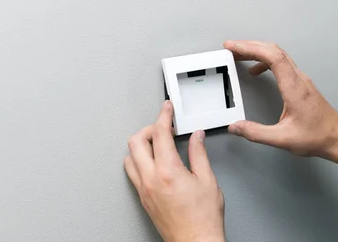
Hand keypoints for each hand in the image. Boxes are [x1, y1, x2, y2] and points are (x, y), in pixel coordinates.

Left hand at [124, 101, 224, 241]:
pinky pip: (133, 172)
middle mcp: (151, 179)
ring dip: (141, 145)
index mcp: (168, 171)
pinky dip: (139, 160)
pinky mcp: (143, 198)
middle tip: (164, 127)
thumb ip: (199, 154)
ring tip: (158, 143)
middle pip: (136, 142)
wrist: (195, 241)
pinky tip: (153, 161)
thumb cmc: (203, 218)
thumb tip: (196, 137)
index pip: (160, 134)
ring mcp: (144, 190)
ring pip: (129, 157)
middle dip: (150, 129)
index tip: (167, 109)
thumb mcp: (208, 180)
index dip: (164, 116)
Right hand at [223, 40, 337, 157]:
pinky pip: (282, 63)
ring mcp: (301, 79)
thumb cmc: (317, 136)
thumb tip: (236, 127)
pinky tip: (256, 71)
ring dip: (257, 51)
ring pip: (278, 55)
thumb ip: (256, 133)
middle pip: (273, 50)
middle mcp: (298, 79)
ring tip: (240, 56)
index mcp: (294, 87)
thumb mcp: (283, 139)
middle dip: (250, 45)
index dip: (250, 48)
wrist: (337, 137)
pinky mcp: (301, 83)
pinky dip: (266, 61)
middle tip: (231, 48)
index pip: (272, 57)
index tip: (233, 46)